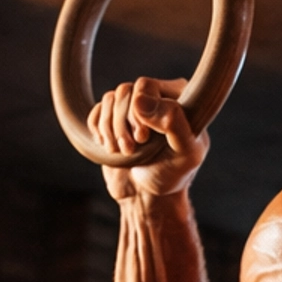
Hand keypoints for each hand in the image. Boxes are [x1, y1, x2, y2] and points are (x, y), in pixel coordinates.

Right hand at [88, 76, 209, 201]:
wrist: (147, 196)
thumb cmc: (172, 174)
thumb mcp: (184, 153)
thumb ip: (173, 123)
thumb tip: (140, 100)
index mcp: (179, 97)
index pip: (146, 86)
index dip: (138, 110)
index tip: (143, 138)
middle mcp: (156, 96)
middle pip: (124, 91)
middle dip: (122, 124)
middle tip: (130, 149)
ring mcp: (133, 106)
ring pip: (109, 99)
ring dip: (109, 129)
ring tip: (122, 152)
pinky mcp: (113, 118)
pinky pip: (97, 110)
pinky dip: (98, 130)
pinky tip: (109, 147)